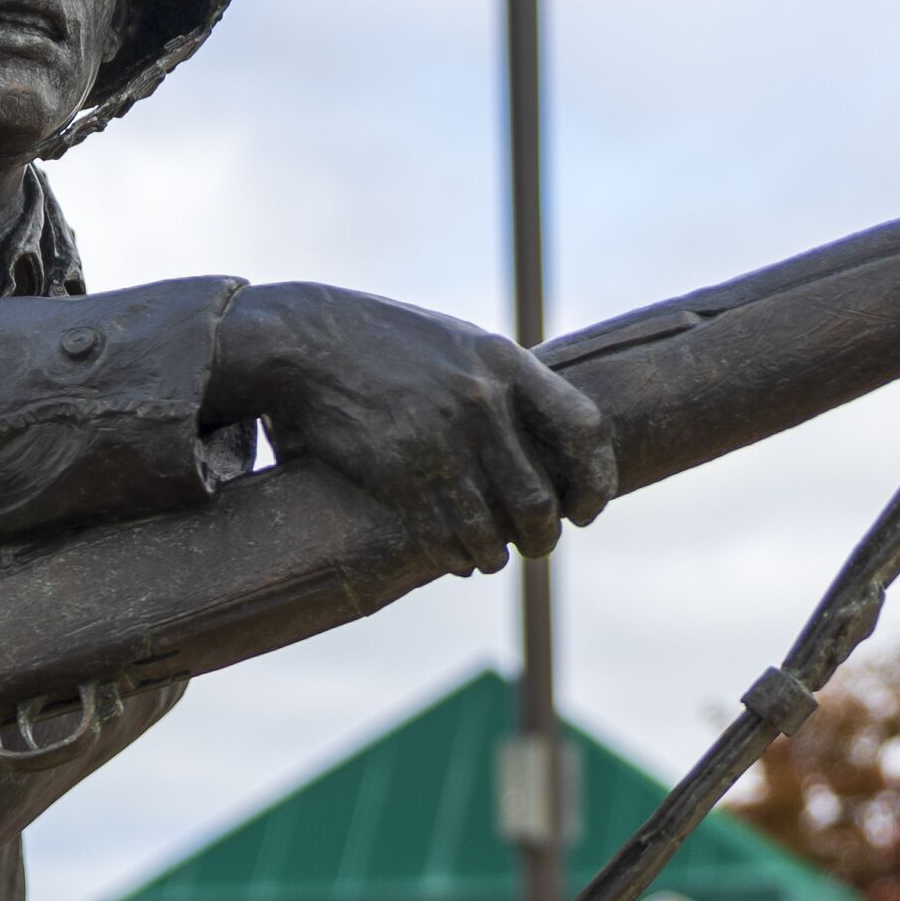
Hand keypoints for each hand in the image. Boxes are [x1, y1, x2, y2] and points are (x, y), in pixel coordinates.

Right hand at [207, 281, 614, 573]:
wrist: (303, 341)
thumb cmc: (382, 344)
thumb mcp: (456, 346)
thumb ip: (501, 386)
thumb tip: (542, 440)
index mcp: (505, 362)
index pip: (584, 430)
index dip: (595, 480)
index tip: (586, 508)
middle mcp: (481, 402)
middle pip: (541, 499)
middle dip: (542, 536)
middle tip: (535, 545)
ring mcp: (440, 440)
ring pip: (494, 531)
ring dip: (495, 555)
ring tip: (488, 557)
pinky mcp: (399, 473)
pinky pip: (446, 540)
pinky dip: (457, 559)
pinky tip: (455, 558)